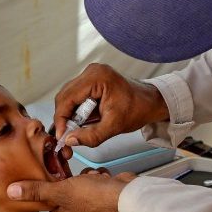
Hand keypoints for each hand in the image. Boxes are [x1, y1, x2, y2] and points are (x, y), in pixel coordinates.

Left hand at [7, 170, 136, 211]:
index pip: (48, 199)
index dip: (45, 185)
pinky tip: (101, 177)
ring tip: (88, 176)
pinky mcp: (105, 194)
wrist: (127, 196)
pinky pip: (95, 180)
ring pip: (80, 182)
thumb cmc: (96, 197)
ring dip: (84, 175)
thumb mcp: (60, 191)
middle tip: (67, 168)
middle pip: (64, 190)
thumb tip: (12, 192)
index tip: (44, 172)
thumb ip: (36, 191)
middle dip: (67, 177)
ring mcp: (94, 204)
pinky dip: (97, 175)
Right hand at [54, 63, 168, 147]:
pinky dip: (76, 111)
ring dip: (70, 116)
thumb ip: (91, 135)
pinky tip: (83, 122)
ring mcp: (91, 75)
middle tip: (67, 136)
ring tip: (77, 130)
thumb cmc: (138, 109)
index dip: (61, 119)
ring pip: (68, 97)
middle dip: (64, 118)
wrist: (150, 102)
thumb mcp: (114, 126)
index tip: (62, 136)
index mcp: (97, 77)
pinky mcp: (92, 81)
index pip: (67, 98)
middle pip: (65, 96)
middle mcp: (91, 72)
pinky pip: (76, 97)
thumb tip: (70, 140)